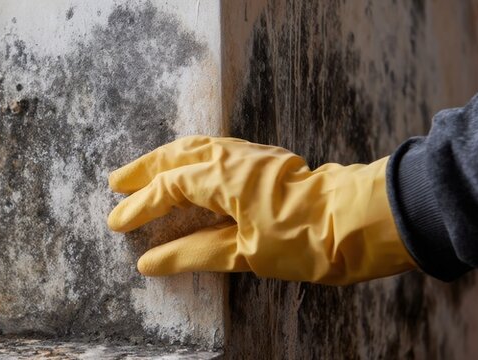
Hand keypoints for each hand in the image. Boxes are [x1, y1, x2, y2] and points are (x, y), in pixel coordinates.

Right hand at [107, 136, 414, 284]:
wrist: (360, 221)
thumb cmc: (307, 241)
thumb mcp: (246, 254)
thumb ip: (194, 253)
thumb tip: (151, 261)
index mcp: (224, 178)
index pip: (168, 188)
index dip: (140, 207)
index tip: (116, 223)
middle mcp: (233, 158)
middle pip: (177, 157)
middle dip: (144, 170)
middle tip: (117, 183)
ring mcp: (251, 156)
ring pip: (197, 147)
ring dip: (167, 159)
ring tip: (145, 171)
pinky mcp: (265, 162)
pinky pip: (217, 149)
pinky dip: (192, 156)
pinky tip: (192, 168)